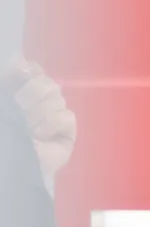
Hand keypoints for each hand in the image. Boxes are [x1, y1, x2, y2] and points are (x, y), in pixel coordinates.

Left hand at [4, 57, 76, 180]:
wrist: (6, 166)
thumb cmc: (2, 138)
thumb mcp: (0, 103)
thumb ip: (6, 79)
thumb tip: (20, 59)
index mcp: (19, 93)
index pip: (33, 69)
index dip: (29, 71)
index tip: (19, 75)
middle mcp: (37, 103)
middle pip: (47, 82)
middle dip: (29, 95)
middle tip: (18, 111)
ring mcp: (53, 117)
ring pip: (57, 97)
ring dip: (36, 114)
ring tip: (25, 130)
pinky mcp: (67, 132)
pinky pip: (66, 115)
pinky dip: (50, 124)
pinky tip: (39, 136)